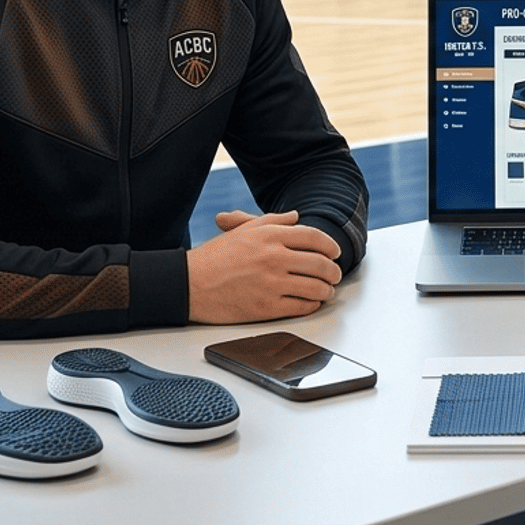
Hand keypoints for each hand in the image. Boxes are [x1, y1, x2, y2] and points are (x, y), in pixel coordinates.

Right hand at [187, 210, 343, 323]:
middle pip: (320, 264)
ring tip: (326, 290)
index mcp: (269, 236)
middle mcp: (273, 257)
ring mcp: (271, 283)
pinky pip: (302, 306)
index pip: (314, 237)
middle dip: (333, 271)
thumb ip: (273, 221)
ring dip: (326, 290)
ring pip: (315, 287)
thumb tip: (296, 217)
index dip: (330, 246)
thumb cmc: (214, 257)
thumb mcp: (244, 231)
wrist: (189, 284)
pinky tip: (311, 302)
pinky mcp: (267, 307)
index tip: (335, 253)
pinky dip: (312, 305)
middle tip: (335, 274)